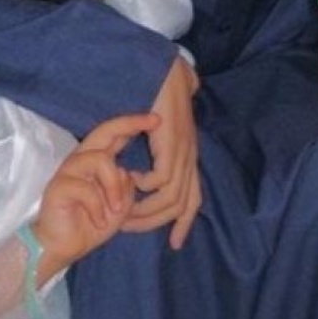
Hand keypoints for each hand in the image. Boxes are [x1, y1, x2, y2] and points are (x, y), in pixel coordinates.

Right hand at [34, 113, 157, 278]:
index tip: (157, 119)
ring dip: (114, 186)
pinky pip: (85, 188)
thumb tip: (128, 173)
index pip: (115, 135)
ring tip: (116, 209)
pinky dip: (97, 207)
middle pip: (103, 131)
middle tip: (154, 122)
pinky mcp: (57, 187)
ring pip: (99, 159)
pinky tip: (99, 221)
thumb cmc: (91, 225)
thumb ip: (127, 186)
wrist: (62, 248)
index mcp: (97, 162)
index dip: (134, 124)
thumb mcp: (120, 206)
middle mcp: (82, 160)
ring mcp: (68, 171)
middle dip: (130, 124)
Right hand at [124, 55, 201, 250]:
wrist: (168, 74)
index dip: (185, 222)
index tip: (175, 243)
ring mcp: (182, 152)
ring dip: (145, 208)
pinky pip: (161, 178)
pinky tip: (127, 178)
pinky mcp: (172, 144)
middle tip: (128, 228)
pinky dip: (144, 185)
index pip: (194, 198)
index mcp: (189, 158)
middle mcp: (189, 158)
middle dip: (156, 223)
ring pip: (170, 197)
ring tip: (123, 208)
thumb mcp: (164, 131)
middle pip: (181, 205)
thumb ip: (163, 148)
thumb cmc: (163, 99)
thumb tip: (159, 156)